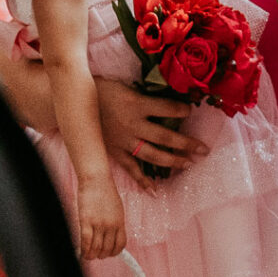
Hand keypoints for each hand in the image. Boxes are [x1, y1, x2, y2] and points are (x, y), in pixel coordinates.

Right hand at [76, 170, 125, 260]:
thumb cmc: (105, 190)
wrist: (96, 179)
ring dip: (92, 255)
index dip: (114, 252)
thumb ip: (115, 222)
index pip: (120, 244)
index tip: (110, 253)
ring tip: (88, 256)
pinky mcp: (86, 221)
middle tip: (97, 255)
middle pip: (107, 248)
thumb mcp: (117, 208)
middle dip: (102, 255)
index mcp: (120, 222)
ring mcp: (99, 224)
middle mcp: (111, 225)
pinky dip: (84, 250)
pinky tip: (82, 253)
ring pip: (96, 248)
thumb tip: (112, 235)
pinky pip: (86, 242)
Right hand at [94, 77, 208, 185]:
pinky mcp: (115, 151)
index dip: (181, 109)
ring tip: (188, 164)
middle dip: (186, 143)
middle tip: (203, 149)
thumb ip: (144, 95)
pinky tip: (155, 190)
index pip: (166, 108)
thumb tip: (167, 95)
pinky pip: (131, 168)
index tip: (192, 110)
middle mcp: (132, 124)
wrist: (74, 103)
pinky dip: (142, 181)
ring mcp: (124, 140)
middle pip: (165, 136)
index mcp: (136, 103)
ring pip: (152, 154)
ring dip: (172, 161)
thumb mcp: (125, 86)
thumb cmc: (101, 89)